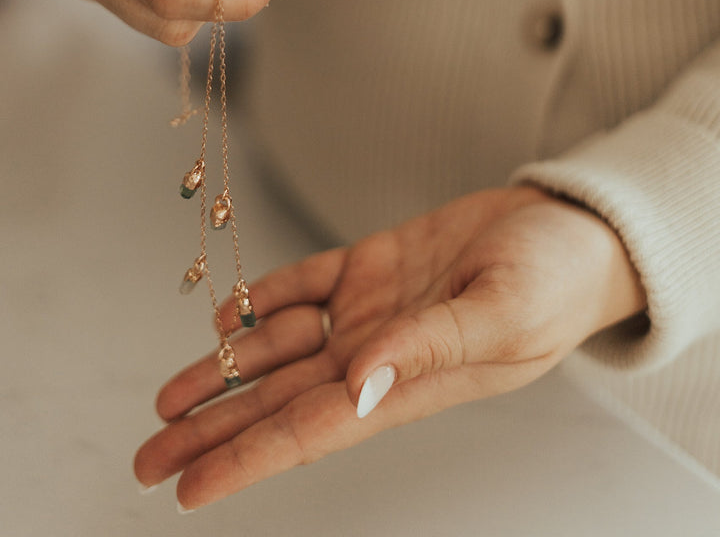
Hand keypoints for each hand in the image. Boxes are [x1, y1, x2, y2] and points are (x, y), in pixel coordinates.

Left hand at [134, 185, 646, 508]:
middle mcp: (376, 352)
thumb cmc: (554, 283)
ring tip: (167, 399)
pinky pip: (304, 285)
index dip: (246, 460)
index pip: (310, 431)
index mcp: (407, 382)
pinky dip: (263, 302)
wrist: (571, 228)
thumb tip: (362, 387)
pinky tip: (226, 321)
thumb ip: (429, 349)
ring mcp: (371, 309)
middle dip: (212, 429)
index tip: (188, 490)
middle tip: (148, 457)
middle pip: (277, 400)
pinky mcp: (372, 264)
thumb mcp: (501, 317)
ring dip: (222, 370)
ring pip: (278, 348)